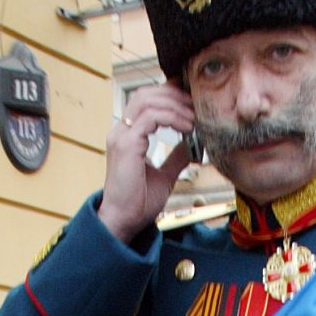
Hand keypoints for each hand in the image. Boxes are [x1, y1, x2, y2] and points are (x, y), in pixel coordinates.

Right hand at [98, 81, 196, 242]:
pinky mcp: (127, 144)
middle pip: (145, 94)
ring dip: (175, 105)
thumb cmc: (138, 202)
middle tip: (195, 104)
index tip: (190, 102)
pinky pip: (151, 117)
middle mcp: (121, 131)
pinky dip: (172, 117)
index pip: (145, 101)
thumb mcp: (164, 176)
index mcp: (127, 136)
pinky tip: (186, 127)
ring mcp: (121, 136)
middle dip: (173, 94)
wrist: (124, 221)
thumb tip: (190, 146)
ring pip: (148, 101)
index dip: (168, 95)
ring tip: (193, 117)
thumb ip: (175, 159)